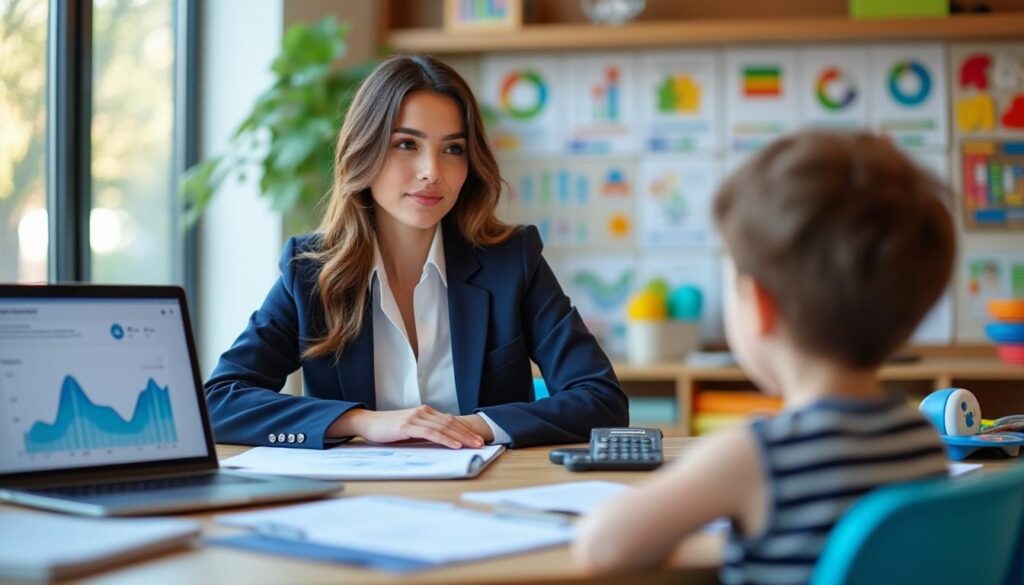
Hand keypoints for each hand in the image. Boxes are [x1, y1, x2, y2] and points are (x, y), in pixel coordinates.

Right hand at [328, 405, 485, 448]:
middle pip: (451, 423)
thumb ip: (425, 432)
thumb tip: (442, 441)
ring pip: (444, 427)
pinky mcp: (408, 426)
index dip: (465, 429)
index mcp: (425, 412)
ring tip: (473, 445)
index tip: (477, 438)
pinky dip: (445, 439)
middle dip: (468, 434)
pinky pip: (431, 433)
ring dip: (461, 437)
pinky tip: (454, 445)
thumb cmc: (388, 429)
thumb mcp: (410, 429)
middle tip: (481, 443)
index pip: (451, 420)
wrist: (368, 423)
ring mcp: (416, 418)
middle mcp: (423, 412)